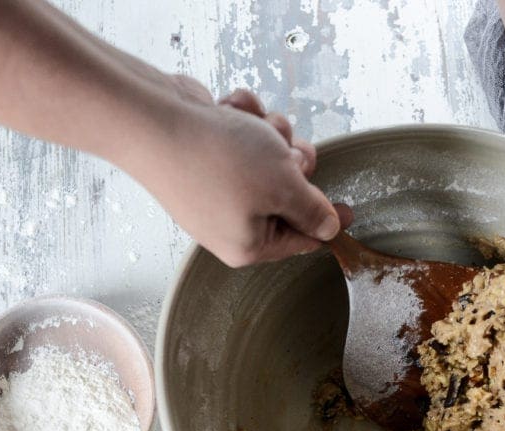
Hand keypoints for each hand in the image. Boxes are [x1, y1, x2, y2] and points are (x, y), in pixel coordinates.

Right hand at [119, 75, 350, 265]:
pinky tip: (228, 111)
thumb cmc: (217, 158)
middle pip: (286, 196)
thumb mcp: (283, 186)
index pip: (301, 240)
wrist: (153, 119)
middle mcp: (229, 225)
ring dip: (269, 135)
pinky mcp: (203, 160)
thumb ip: (312, 210)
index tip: (351, 210)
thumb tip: (329, 228)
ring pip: (266, 161)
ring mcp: (214, 192)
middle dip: (293, 163)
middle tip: (290, 148)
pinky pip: (239, 141)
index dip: (328, 221)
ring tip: (254, 125)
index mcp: (249, 246)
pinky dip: (241, 121)